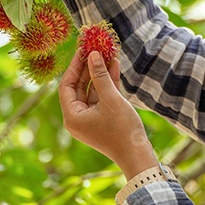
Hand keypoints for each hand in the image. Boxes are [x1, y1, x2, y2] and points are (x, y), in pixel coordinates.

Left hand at [58, 50, 157, 179]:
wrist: (137, 155)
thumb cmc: (122, 130)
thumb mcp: (111, 99)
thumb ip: (100, 76)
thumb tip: (93, 54)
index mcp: (72, 116)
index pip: (67, 85)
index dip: (75, 66)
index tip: (83, 50)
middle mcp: (77, 118)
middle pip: (78, 87)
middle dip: (88, 68)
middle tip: (95, 48)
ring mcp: (89, 119)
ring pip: (91, 90)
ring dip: (99, 73)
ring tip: (107, 53)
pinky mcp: (101, 119)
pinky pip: (100, 97)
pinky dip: (106, 84)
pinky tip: (114, 66)